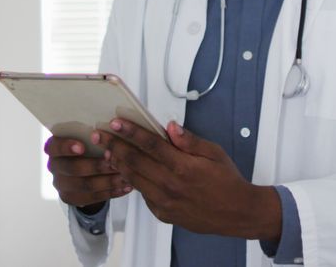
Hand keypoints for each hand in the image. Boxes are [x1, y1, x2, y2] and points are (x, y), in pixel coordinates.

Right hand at [44, 135, 132, 209]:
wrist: (84, 170)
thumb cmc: (89, 146)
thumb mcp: (87, 138)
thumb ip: (94, 135)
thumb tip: (115, 127)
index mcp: (54, 147)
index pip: (54, 147)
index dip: (66, 147)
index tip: (82, 147)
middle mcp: (54, 166)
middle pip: (72, 168)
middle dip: (96, 166)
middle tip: (114, 161)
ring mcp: (61, 184)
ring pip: (85, 185)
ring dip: (108, 181)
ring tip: (125, 177)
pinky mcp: (70, 198)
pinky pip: (92, 198)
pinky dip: (111, 192)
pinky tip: (125, 188)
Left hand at [93, 119, 281, 240]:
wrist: (236, 213)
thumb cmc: (227, 181)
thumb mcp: (214, 153)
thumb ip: (190, 141)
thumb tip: (171, 127)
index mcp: (183, 167)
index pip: (150, 145)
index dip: (131, 132)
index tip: (116, 123)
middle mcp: (170, 185)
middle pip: (135, 161)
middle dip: (115, 145)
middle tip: (100, 135)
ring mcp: (164, 202)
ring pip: (133, 179)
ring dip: (118, 163)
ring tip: (107, 151)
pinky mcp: (162, 213)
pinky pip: (142, 194)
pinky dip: (132, 181)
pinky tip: (126, 171)